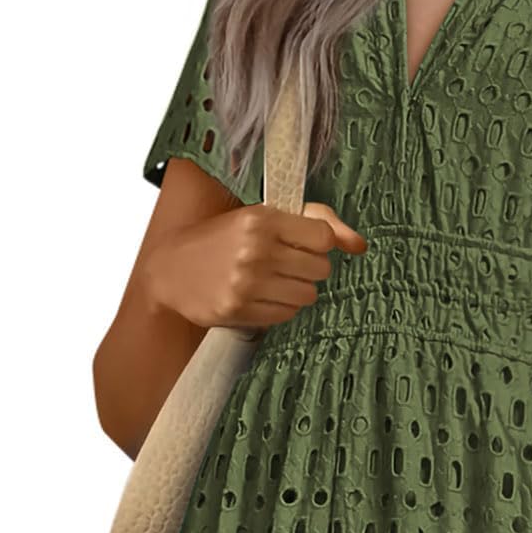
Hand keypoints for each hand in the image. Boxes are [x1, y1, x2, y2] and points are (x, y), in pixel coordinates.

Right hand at [144, 199, 367, 332]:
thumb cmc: (223, 238)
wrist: (170, 269)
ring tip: (272, 281)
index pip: (324, 238)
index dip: (319, 244)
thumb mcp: (263, 217)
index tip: (302, 244)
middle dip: (308, 269)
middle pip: (320, 269)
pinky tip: (259, 296)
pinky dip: (280, 308)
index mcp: (261, 219)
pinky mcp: (238, 309)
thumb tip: (361, 245)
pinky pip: (286, 315)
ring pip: (307, 296)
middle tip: (283, 264)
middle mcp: (255, 249)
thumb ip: (316, 222)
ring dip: (296, 291)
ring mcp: (246, 283)